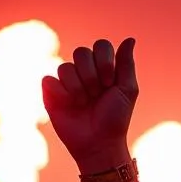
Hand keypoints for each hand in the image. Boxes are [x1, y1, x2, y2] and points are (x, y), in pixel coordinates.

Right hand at [42, 38, 137, 171]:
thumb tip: (130, 38)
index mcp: (103, 68)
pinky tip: (69, 105)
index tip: (110, 83)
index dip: (105, 62)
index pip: (101, 46)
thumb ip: (126, 64)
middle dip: (92, 76)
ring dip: (79, 88)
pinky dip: (62, 93)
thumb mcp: (127, 90)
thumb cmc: (115, 118)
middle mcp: (85, 71)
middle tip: (98, 95)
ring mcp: (67, 81)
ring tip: (84, 103)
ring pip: (66, 67)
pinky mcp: (52, 91)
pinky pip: (50, 79)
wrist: (99, 143)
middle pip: (81, 52)